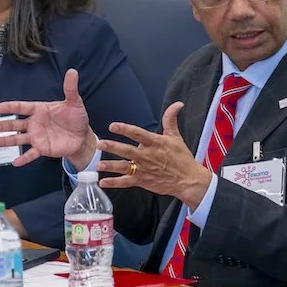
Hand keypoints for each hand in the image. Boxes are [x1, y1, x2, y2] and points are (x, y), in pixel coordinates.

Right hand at [0, 68, 97, 166]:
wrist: (82, 136)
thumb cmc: (76, 118)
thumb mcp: (74, 102)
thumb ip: (70, 89)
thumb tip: (72, 71)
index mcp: (40, 110)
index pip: (22, 107)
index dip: (10, 107)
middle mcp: (35, 123)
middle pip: (14, 124)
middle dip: (1, 126)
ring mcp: (37, 137)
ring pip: (17, 139)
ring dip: (5, 141)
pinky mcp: (42, 149)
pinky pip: (31, 154)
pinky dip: (24, 158)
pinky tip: (15, 162)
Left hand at [97, 102, 211, 208]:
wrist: (188, 180)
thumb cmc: (181, 158)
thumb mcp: (176, 136)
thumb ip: (170, 119)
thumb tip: (177, 104)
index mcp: (155, 143)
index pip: (138, 134)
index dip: (125, 129)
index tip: (113, 126)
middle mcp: (147, 156)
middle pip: (127, 150)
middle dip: (113, 147)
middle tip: (100, 144)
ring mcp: (144, 169)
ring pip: (124, 167)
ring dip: (111, 166)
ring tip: (99, 164)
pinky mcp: (142, 181)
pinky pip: (126, 182)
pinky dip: (114, 183)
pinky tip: (103, 182)